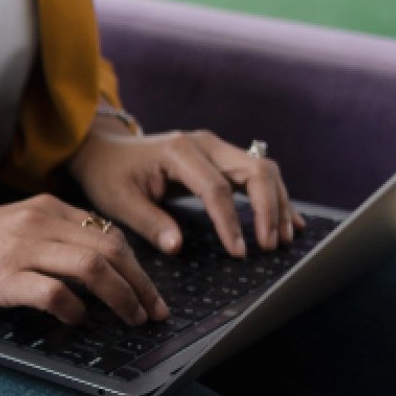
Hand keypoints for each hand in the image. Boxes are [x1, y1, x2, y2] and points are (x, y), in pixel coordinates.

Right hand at [0, 194, 168, 325]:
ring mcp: (17, 248)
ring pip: (93, 267)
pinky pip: (54, 293)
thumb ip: (47, 241)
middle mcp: (35, 222)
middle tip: (153, 313)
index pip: (107, 233)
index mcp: (41, 208)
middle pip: (111, 249)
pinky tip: (78, 321)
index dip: (138, 267)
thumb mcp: (7, 231)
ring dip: (121, 298)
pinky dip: (75, 310)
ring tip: (130, 320)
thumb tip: (94, 274)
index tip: (150, 294)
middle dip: (141, 285)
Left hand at [67, 127, 306, 256]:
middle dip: (268, 209)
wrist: (106, 151)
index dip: (231, 222)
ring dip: (277, 203)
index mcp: (178, 151)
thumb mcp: (119, 202)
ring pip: (262, 169)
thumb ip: (149, 223)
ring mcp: (216, 147)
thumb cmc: (110, 176)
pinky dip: (274, 196)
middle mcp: (204, 143)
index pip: (216, 188)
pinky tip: (289, 220)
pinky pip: (257, 173)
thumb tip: (177, 247)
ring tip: (283, 239)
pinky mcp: (221, 157)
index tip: (239, 252)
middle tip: (270, 246)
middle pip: (254, 171)